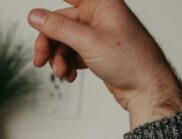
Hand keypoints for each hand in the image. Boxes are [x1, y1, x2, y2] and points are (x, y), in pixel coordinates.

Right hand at [27, 0, 181, 126]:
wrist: (145, 88)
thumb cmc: (131, 60)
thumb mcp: (88, 41)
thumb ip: (58, 27)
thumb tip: (36, 15)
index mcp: (101, 4)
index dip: (51, 12)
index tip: (36, 19)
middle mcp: (99, 16)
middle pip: (60, 23)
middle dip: (50, 43)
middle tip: (41, 59)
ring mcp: (97, 34)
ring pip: (64, 41)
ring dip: (58, 58)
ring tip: (62, 72)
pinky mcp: (96, 51)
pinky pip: (72, 54)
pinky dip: (67, 65)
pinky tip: (70, 74)